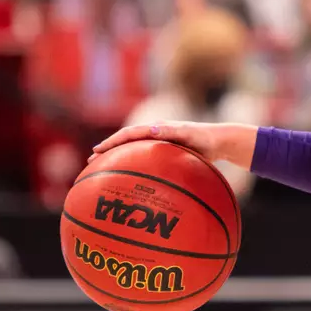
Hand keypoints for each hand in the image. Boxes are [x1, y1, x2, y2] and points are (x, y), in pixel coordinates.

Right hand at [87, 120, 253, 167]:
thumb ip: (171, 132)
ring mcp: (158, 145)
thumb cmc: (206, 139)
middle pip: (125, 143)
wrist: (220, 142)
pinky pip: (143, 160)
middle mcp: (154, 135)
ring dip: (117, 160)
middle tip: (90, 163)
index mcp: (156, 129)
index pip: (128, 134)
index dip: (111, 142)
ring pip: (132, 152)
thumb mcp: (189, 134)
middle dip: (107, 151)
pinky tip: (129, 182)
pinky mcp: (163, 153)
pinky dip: (133, 167)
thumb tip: (150, 128)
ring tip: (102, 171)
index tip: (96, 151)